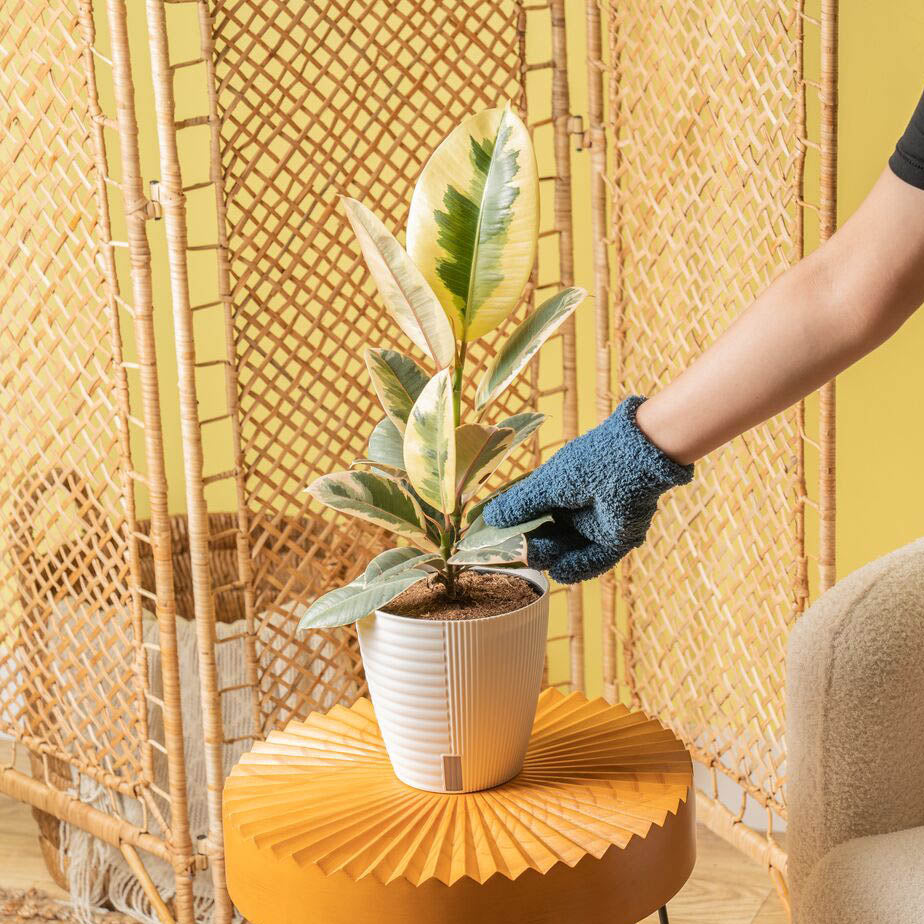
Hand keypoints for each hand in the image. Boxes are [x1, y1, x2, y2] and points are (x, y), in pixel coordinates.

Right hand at [484, 396, 692, 583]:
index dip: (515, 530)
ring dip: (551, 556)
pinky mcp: (616, 540)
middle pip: (548, 538)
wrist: (633, 461)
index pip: (532, 518)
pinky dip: (576, 568)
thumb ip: (519, 503)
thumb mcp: (547, 484)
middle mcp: (576, 510)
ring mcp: (596, 526)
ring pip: (567, 551)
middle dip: (533, 547)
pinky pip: (593, 561)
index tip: (497, 541)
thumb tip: (489, 518)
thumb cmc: (588, 464)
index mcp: (559, 492)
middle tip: (520, 550)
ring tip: (540, 554)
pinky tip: (560, 569)